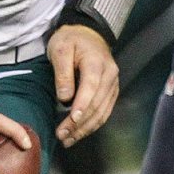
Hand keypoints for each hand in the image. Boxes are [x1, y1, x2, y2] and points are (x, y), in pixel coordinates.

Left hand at [47, 24, 118, 147]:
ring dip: (86, 128)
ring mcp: (113, 84)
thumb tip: (65, 99)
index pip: (91, 88)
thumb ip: (62, 73)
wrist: (87, 33)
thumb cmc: (71, 40)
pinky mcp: (111, 91)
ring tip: (68, 139)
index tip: (70, 121)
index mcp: (97, 62)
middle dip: (79, 123)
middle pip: (97, 104)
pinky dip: (93, 124)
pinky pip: (104, 111)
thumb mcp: (60, 49)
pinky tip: (80, 132)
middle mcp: (110, 75)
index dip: (82, 106)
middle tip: (62, 135)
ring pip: (102, 112)